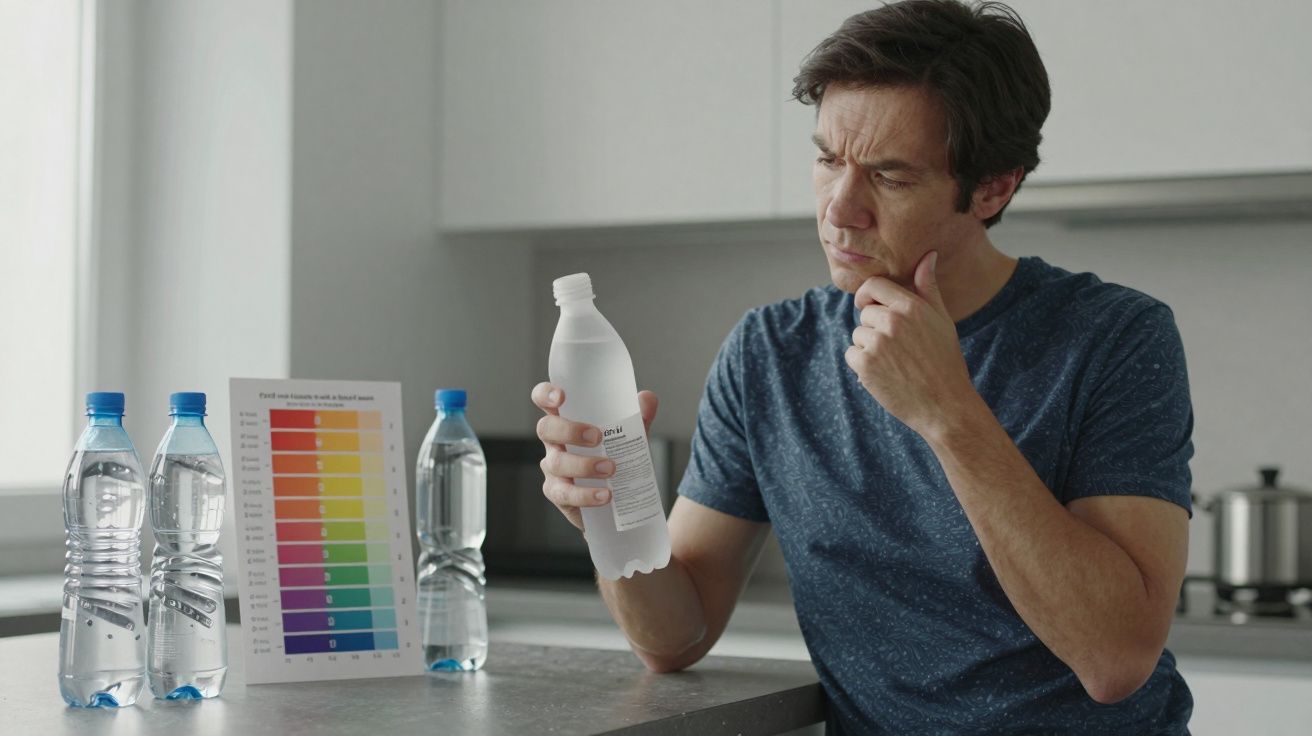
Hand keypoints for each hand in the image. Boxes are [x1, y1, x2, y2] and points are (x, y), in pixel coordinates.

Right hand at [531, 382, 659, 530]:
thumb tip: (647, 398)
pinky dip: (586, 494)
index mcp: (566, 419)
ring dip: (584, 465)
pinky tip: (605, 495)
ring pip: (556, 463)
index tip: (561, 397)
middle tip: (598, 437)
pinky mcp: (558, 494)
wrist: (618, 501)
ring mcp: (553, 468)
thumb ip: (638, 417)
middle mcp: (554, 442)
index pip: (544, 400)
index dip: (545, 394)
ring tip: (611, 469)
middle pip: (546, 428)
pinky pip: (565, 494)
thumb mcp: (629, 436)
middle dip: (569, 430)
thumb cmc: (615, 458)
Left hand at [844, 250, 978, 438]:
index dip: (869, 295)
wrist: (945, 405)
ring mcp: (877, 342)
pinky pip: (852, 355)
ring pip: (858, 335)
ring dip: (869, 348)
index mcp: (911, 306)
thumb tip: (928, 255)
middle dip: (875, 327)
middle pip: (865, 312)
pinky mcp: (865, 364)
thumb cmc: (945, 361)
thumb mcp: (942, 320)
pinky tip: (885, 375)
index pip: (875, 285)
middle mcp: (892, 320)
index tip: (870, 305)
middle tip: (898, 349)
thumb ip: (928, 288)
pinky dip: (862, 366)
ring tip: (895, 364)